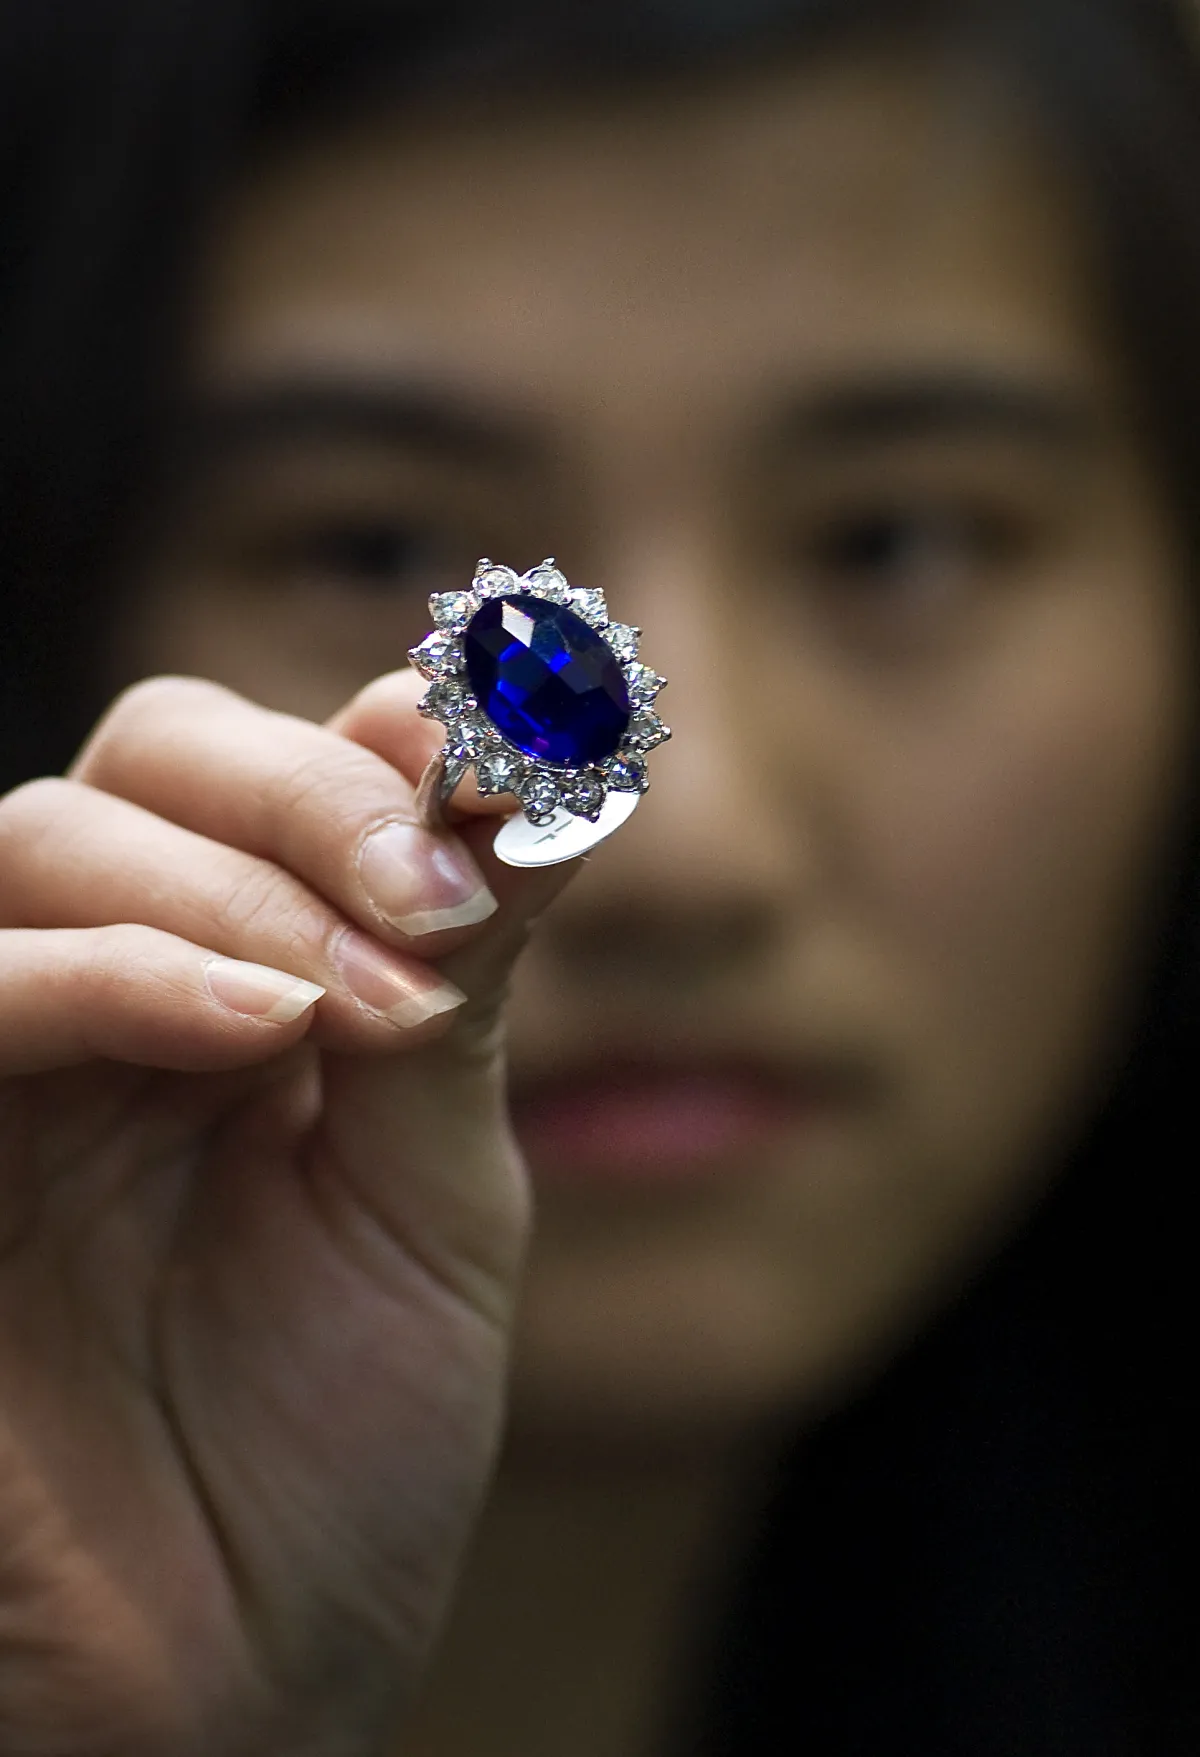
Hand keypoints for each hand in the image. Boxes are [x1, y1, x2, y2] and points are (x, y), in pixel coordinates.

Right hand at [0, 670, 569, 1756]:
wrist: (231, 1689)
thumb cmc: (333, 1454)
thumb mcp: (433, 1187)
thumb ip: (455, 975)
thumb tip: (523, 745)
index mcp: (237, 986)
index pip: (265, 769)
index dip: (375, 746)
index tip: (506, 767)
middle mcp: (105, 999)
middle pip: (150, 761)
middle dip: (311, 803)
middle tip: (440, 907)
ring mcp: (2, 1074)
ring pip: (45, 839)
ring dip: (232, 883)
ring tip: (369, 998)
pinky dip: (108, 969)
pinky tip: (254, 1022)